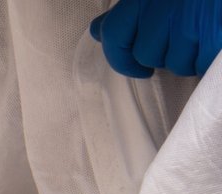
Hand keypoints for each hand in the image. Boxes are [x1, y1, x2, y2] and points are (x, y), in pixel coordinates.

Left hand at [91, 0, 220, 78]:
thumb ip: (130, 11)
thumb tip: (97, 30)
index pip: (114, 34)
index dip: (120, 58)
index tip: (136, 69)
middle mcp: (162, 8)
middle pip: (147, 55)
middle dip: (163, 55)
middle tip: (183, 39)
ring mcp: (188, 23)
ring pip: (176, 64)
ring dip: (187, 58)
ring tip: (202, 35)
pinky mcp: (212, 37)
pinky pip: (200, 64)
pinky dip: (206, 59)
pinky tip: (213, 41)